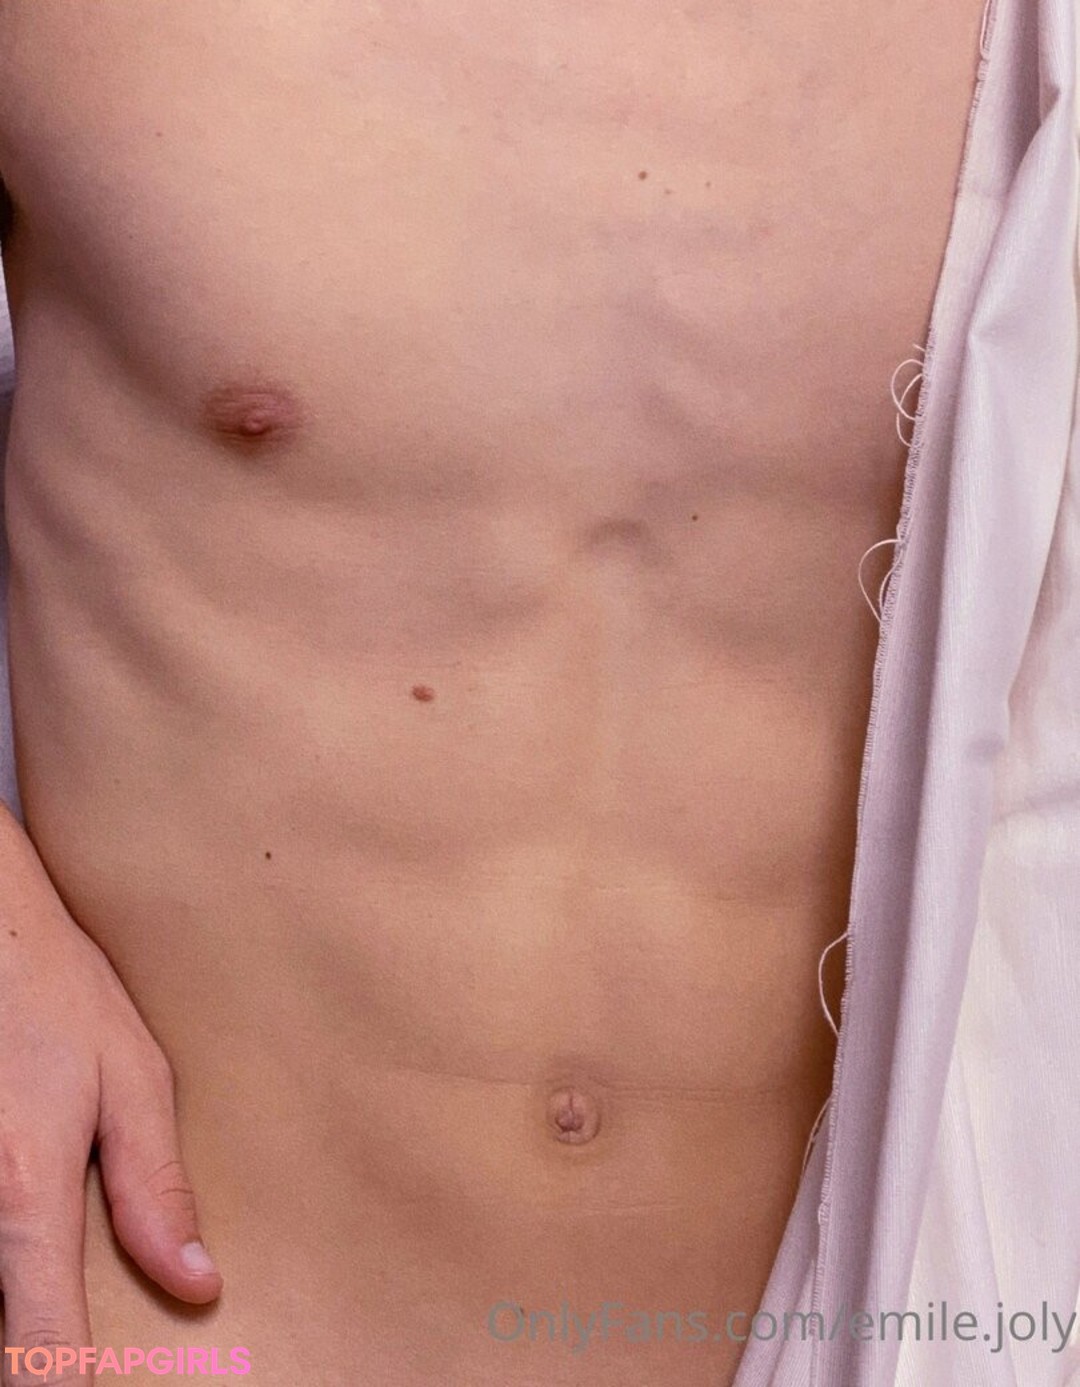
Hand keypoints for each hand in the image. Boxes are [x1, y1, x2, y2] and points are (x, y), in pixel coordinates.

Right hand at [0, 803, 221, 1385]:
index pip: (38, 1345)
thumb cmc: (57, 998)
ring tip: (56, 1289)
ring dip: (13, 1302)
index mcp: (24, 1193)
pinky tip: (23, 1261)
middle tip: (88, 1346)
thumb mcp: (132, 1079)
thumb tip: (197, 1284)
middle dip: (35, 1352)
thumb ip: (158, 1191)